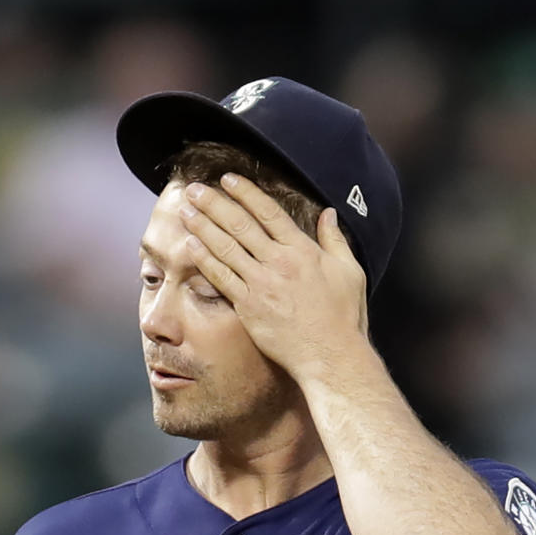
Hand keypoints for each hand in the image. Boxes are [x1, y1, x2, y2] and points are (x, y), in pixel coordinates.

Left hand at [180, 174, 368, 379]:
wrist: (329, 355)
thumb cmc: (343, 317)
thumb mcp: (350, 272)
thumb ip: (335, 241)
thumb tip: (329, 214)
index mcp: (302, 250)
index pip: (268, 212)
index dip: (245, 192)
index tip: (228, 179)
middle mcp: (278, 263)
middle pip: (239, 224)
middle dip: (214, 203)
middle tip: (193, 189)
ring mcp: (261, 285)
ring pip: (225, 248)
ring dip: (202, 226)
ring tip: (185, 211)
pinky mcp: (248, 307)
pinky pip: (221, 278)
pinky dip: (205, 260)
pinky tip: (191, 245)